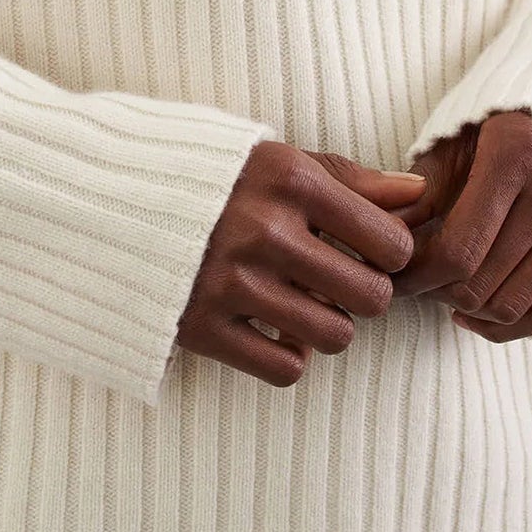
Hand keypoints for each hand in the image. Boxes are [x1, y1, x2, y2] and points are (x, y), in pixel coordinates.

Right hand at [175, 140, 423, 386]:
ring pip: (335, 337)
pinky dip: (286, 356)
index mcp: (288, 178)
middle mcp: (263, 229)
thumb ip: (351, 180)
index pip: (391, 242)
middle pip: (371, 297)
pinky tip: (269, 327)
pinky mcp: (202, 327)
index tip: (368, 251)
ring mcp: (230, 282)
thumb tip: (419, 193)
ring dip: (326, 325)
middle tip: (337, 281)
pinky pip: (286, 370)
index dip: (391, 254)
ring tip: (300, 301)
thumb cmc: (214, 178)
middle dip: (363, 295)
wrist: (112, 203)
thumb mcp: (279, 161)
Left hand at [385, 110, 531, 339]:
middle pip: (482, 282)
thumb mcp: (452, 136)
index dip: (416, 273)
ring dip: (467, 311)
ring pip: (513, 305)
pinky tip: (472, 315)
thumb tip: (385, 239)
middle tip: (410, 284)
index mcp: (518, 153)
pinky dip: (507, 326)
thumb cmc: (494, 118)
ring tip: (439, 293)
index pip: (459, 247)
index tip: (391, 272)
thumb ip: (420, 189)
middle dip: (434, 292)